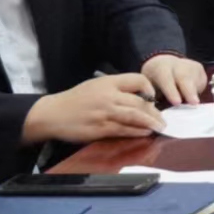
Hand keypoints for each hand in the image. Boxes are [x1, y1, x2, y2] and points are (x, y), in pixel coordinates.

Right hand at [21, 74, 165, 144]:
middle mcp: (108, 96)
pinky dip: (136, 132)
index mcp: (108, 82)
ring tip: (160, 127)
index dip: (149, 88)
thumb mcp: (96, 85)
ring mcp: (104, 113)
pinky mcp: (99, 129)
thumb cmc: (76, 100)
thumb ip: (117, 88)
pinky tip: (145, 133)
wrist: (51, 114)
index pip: (137, 80)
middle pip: (139, 102)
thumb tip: (141, 96)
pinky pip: (123, 130)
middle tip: (163, 119)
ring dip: (150, 123)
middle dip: (154, 111)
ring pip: (134, 116)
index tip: (153, 97)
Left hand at [140, 55, 207, 106]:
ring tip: (193, 104)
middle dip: (189, 91)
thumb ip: (153, 98)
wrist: (162, 64)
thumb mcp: (149, 86)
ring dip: (194, 93)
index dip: (172, 91)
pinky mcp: (199, 68)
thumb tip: (157, 114)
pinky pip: (201, 81)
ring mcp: (189, 64)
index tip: (177, 102)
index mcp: (160, 67)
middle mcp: (176, 63)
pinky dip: (198, 91)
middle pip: (184, 76)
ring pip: (195, 79)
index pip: (166, 78)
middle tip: (194, 103)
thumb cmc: (154, 80)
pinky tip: (192, 95)